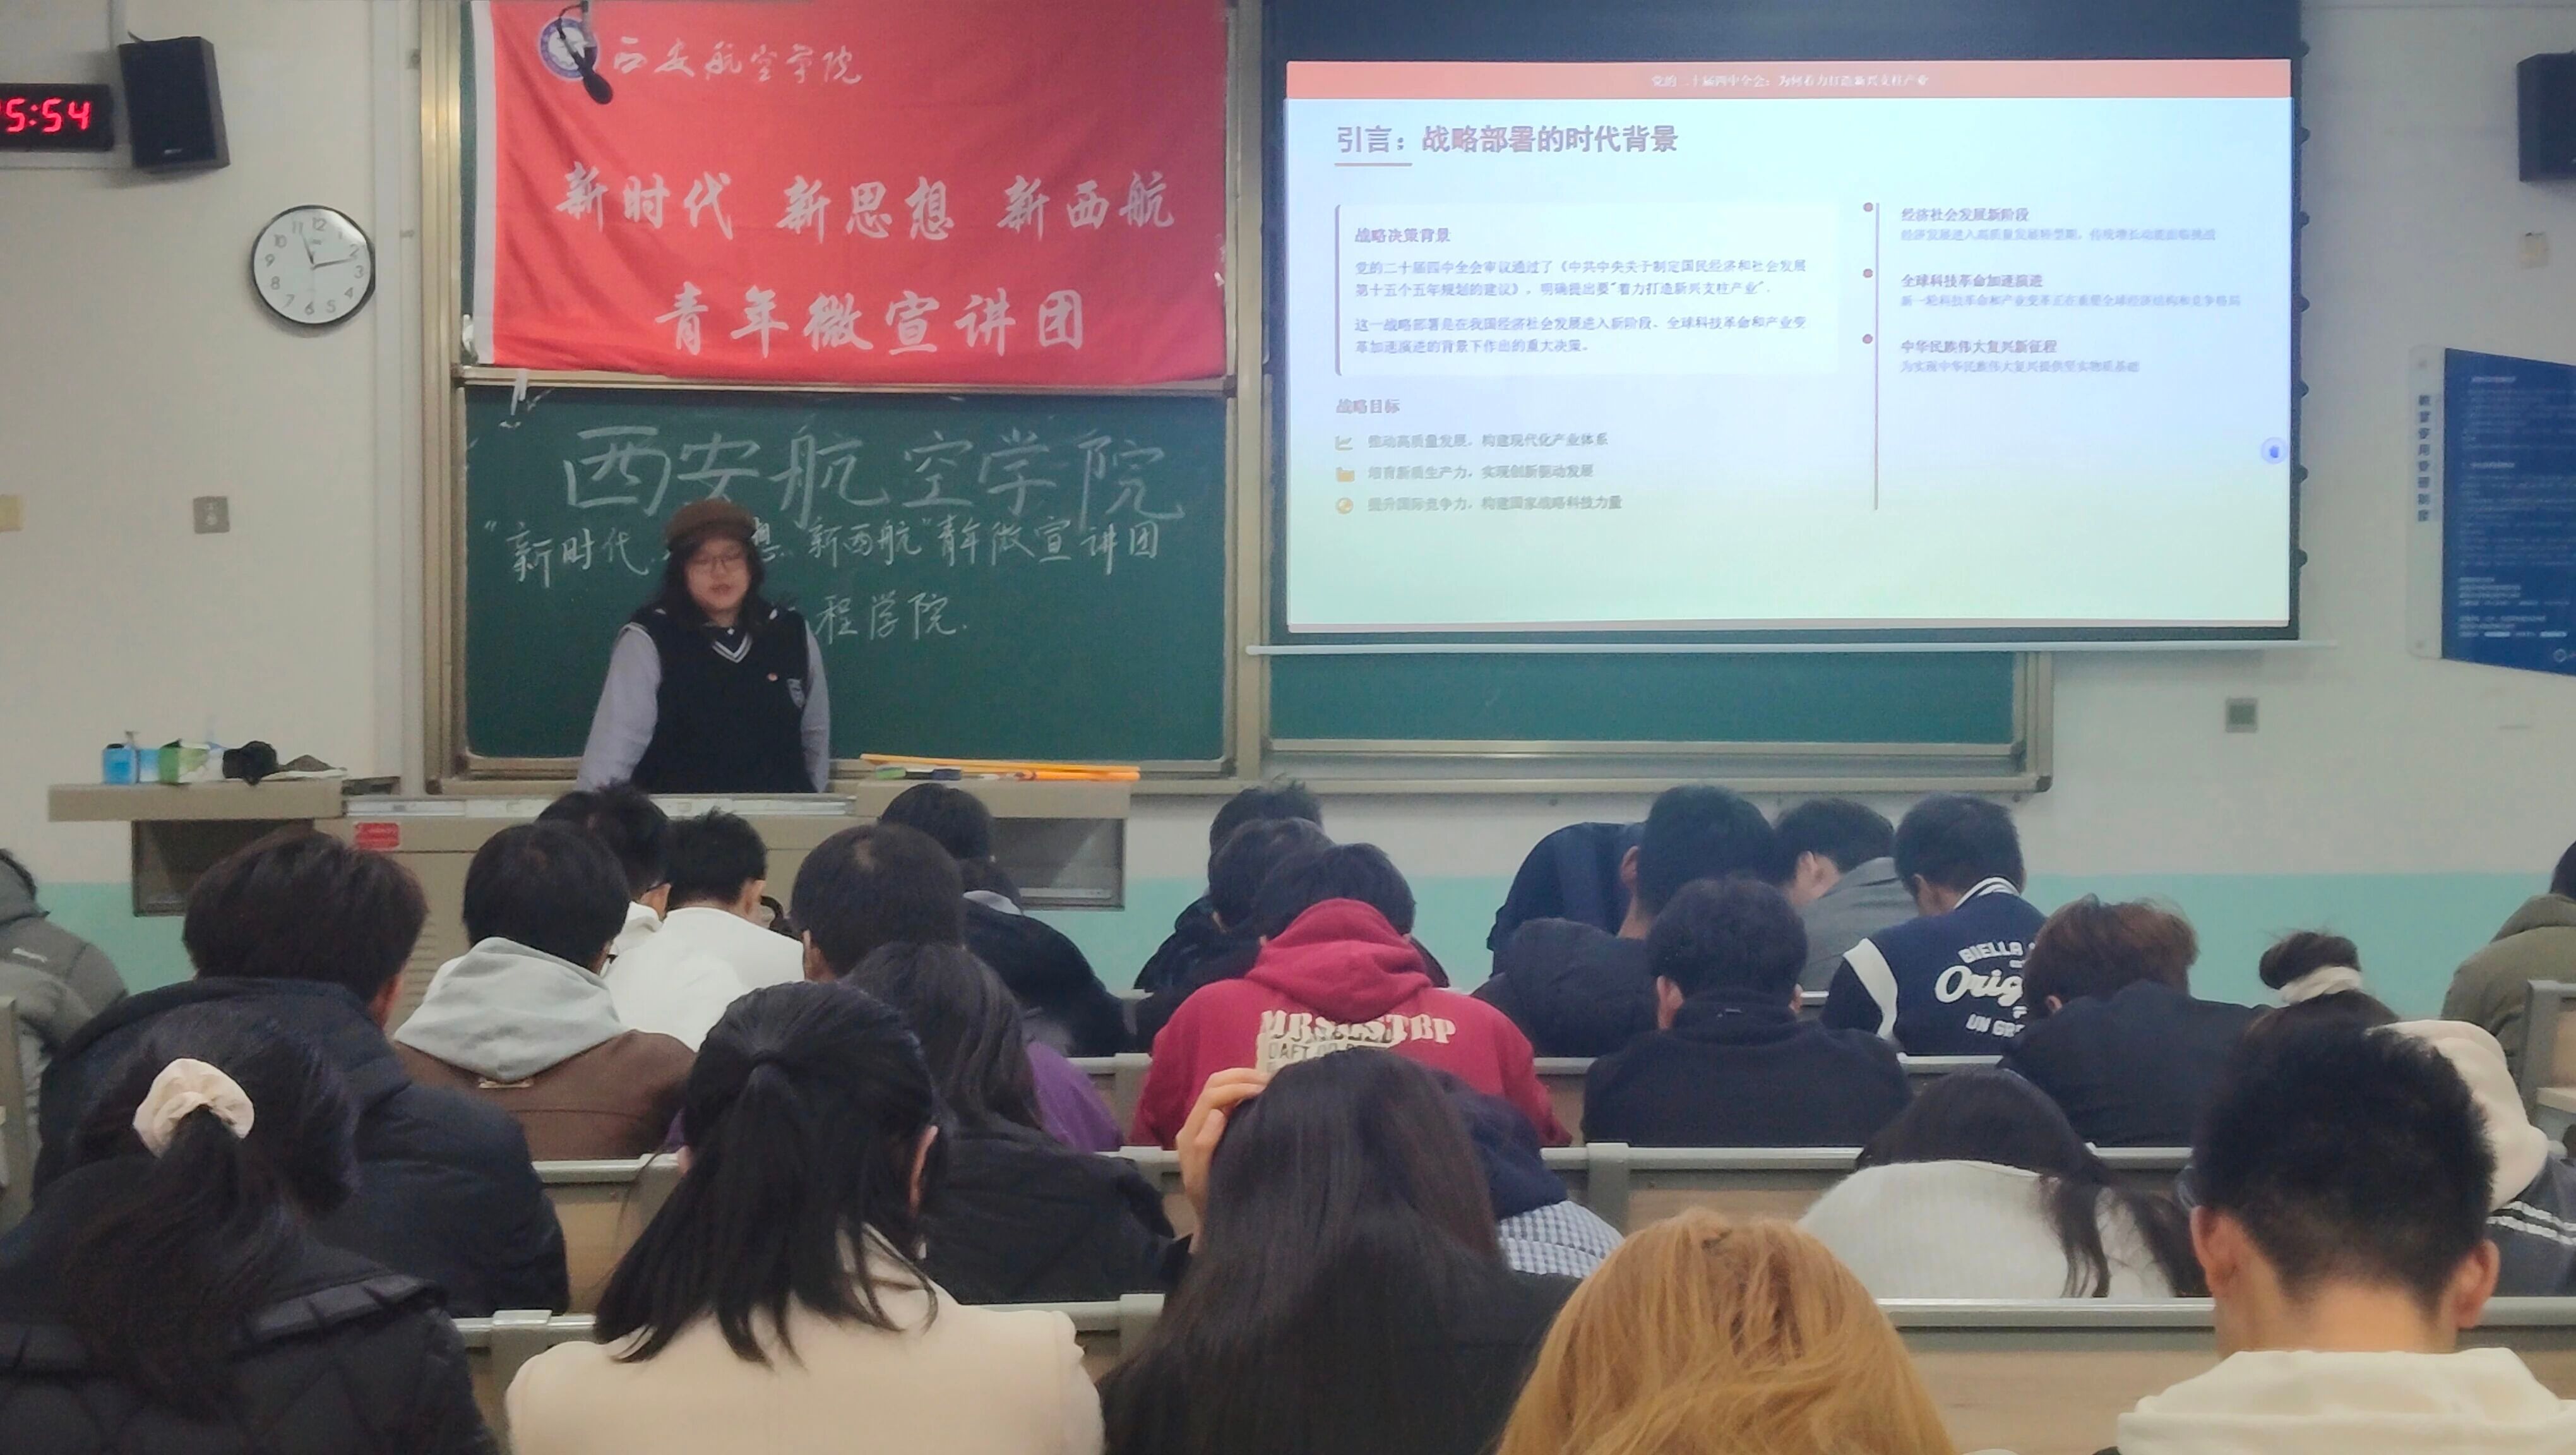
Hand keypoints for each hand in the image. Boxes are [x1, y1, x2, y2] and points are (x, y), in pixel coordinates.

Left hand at [1178, 1067, 1269, 1218]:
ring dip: (1244, 1079)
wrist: (1208, 1218)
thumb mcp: (1202, 1180)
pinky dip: (1244, 1088)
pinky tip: (1262, 1094)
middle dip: (1242, 1077)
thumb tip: (1215, 1113)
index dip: (1238, 1088)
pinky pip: (1227, 1098)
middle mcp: (1194, 1122)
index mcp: (1190, 1132)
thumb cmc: (1209, 1201)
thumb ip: (1203, 1147)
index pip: (1212, 1096)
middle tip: (1271, 1082)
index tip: (1264, 1092)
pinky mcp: (1215, 1124)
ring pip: (1220, 1085)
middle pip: (1215, 1083)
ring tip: (1269, 1084)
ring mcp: (1204, 1121)